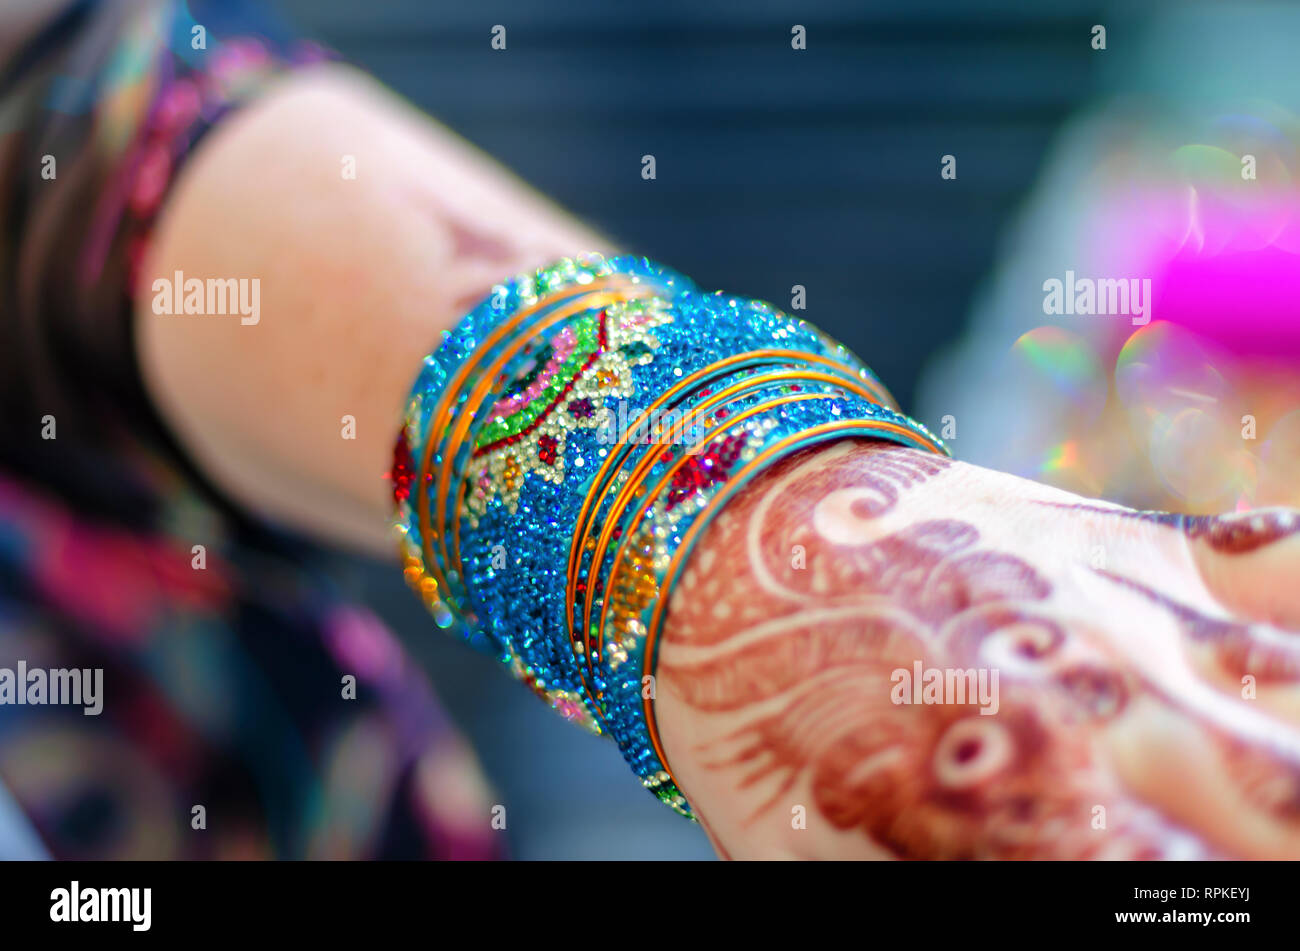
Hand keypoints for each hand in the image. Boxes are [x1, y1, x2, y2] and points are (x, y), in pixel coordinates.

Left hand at [655, 439, 1299, 858]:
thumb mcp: (828, 866)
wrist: (733, 537)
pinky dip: (1298, 605)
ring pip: (1294, 696)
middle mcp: (1100, 718)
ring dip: (1292, 760)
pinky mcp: (1123, 540)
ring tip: (1265, 788)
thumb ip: (943, 890)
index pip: (1186, 897)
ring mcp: (1124, 617)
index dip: (1207, 902)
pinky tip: (1281, 655)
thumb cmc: (766, 730)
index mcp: (1024, 823)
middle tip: (1244, 841)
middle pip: (1281, 803)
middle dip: (1277, 837)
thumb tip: (1060, 890)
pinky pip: (1272, 568)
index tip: (1189, 896)